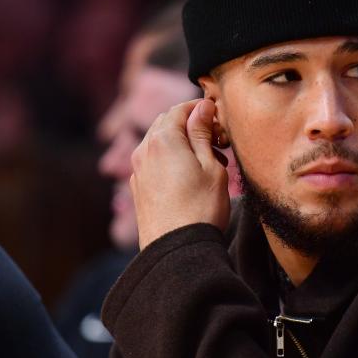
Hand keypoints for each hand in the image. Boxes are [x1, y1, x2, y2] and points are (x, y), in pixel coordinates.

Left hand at [130, 98, 230, 248]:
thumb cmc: (201, 208)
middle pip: (167, 124)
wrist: (177, 251)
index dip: (201, 109)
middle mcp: (144, 150)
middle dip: (192, 126)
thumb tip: (202, 107)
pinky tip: (190, 178)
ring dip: (182, 144)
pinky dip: (171, 160)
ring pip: (159, 143)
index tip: (219, 119)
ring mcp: (137, 170)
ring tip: (209, 163)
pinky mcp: (138, 189)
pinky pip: (154, 163)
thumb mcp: (211, 166)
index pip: (180, 109)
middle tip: (218, 142)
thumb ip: (203, 133)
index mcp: (163, 139)